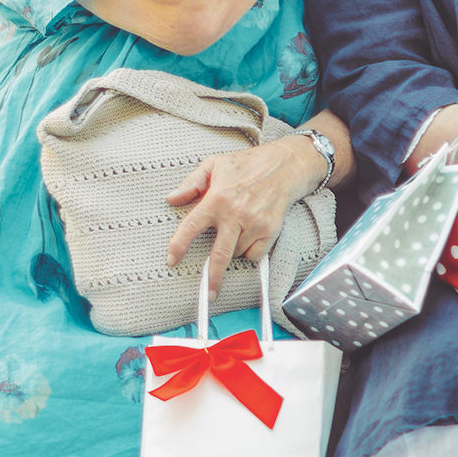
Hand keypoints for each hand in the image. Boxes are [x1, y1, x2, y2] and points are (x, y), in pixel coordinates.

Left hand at [164, 138, 322, 294]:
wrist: (286, 165)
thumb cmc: (248, 163)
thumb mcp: (215, 164)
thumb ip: (191, 183)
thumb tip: (171, 198)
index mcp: (217, 198)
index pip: (192, 227)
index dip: (179, 246)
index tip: (172, 260)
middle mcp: (235, 213)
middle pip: (220, 255)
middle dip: (213, 278)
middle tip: (208, 293)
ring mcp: (255, 223)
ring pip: (237, 253)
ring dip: (232, 251)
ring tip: (235, 232)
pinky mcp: (271, 230)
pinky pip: (255, 254)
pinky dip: (250, 251)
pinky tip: (250, 236)